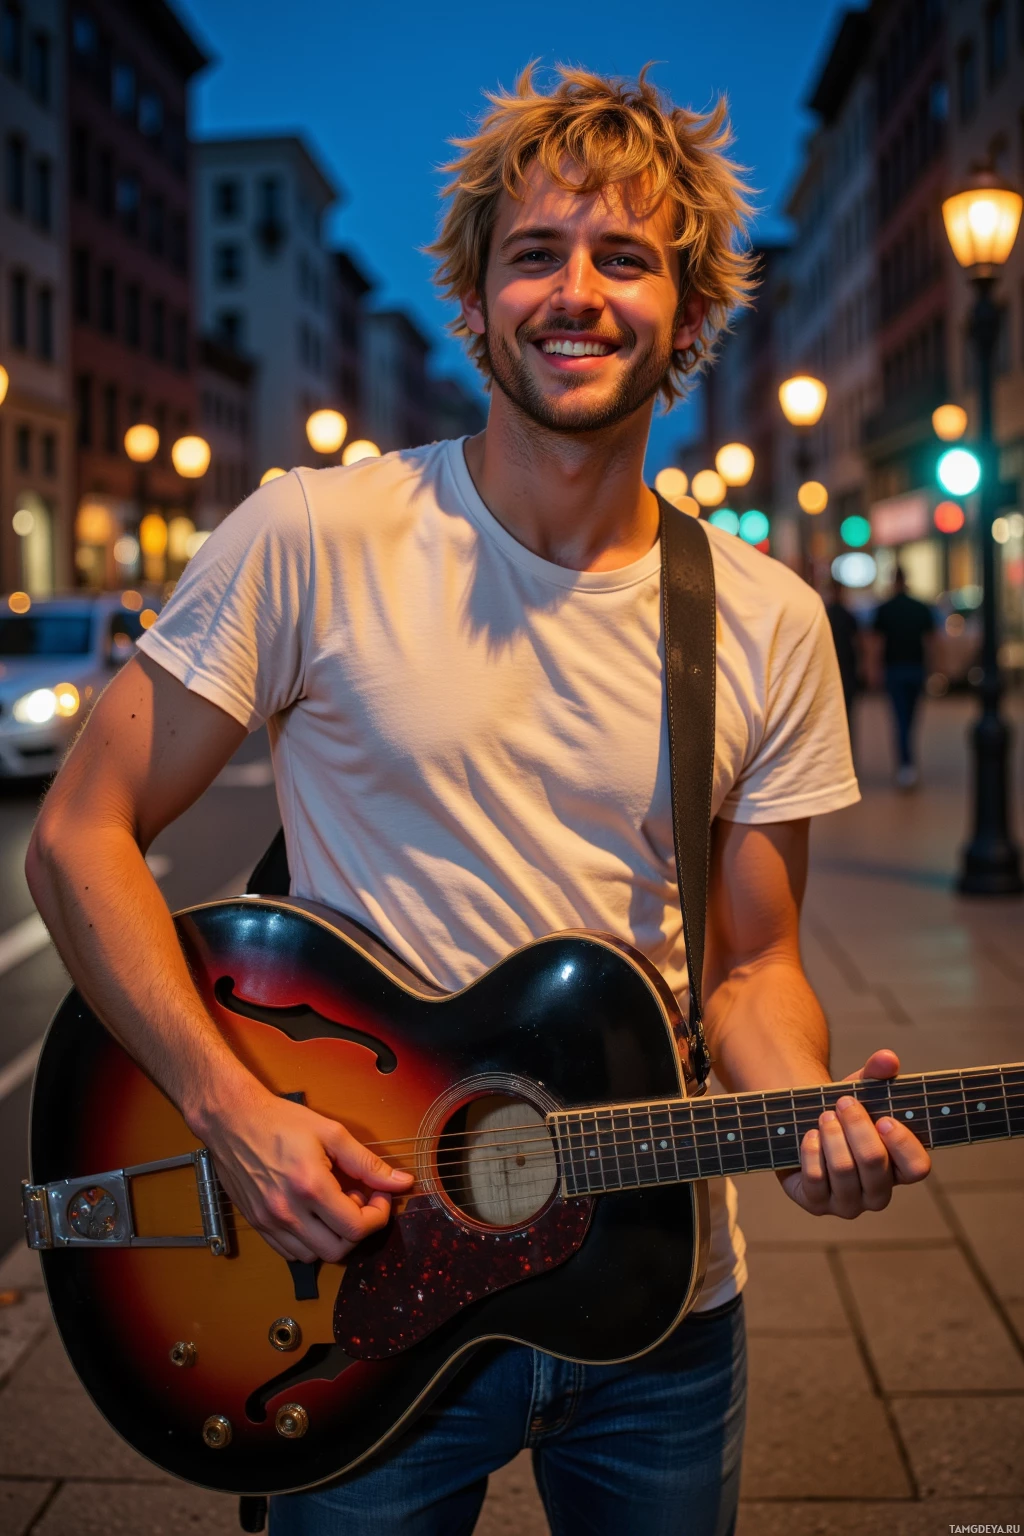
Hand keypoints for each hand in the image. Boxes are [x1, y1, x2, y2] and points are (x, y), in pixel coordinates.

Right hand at [201, 1086, 413, 1262]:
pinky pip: (290, 1252)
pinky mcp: (257, 1224)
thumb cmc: (280, 1121)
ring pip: (314, 1256)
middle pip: (338, 1249)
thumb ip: (367, 1163)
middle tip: (356, 1198)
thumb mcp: (331, 1133)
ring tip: (332, 1205)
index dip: (378, 1216)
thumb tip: (402, 1182)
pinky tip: (312, 1214)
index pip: (356, 1228)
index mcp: (311, 1186)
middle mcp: (288, 1211)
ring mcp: (269, 1221)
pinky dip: (308, 1242)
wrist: (232, 1119)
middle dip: (358, 1229)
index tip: (379, 1195)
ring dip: (333, 1237)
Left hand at [779, 1049, 931, 1218]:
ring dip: (833, 1136)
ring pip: (844, 1171)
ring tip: (824, 1116)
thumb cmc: (841, 1112)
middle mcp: (878, 1192)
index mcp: (899, 1168)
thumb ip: (876, 1074)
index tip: (884, 1117)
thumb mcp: (860, 1090)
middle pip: (875, 1163)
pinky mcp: (817, 1204)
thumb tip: (888, 1058)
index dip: (902, 1143)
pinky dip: (812, 1152)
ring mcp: (848, 1204)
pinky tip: (810, 1135)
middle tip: (843, 1103)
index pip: (917, 1168)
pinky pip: (816, 1180)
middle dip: (857, 1127)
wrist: (801, 1126)